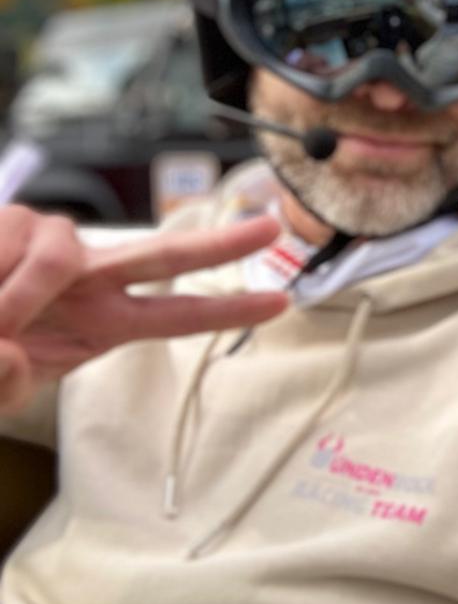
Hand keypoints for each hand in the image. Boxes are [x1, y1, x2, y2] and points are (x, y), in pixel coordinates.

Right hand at [0, 209, 287, 413]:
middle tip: (271, 228)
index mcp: (102, 320)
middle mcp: (93, 276)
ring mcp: (57, 243)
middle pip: (168, 254)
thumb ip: (8, 384)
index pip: (177, 317)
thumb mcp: (0, 385)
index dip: (229, 310)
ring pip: (61, 259)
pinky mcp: (18, 219)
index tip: (282, 303)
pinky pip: (11, 247)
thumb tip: (14, 357)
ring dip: (15, 300)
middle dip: (222, 242)